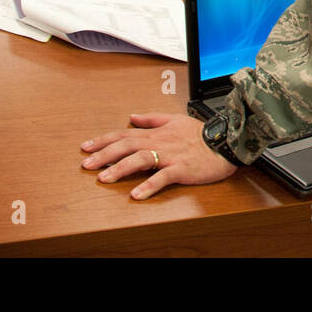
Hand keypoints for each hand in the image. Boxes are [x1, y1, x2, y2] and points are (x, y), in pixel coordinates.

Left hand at [81, 112, 236, 199]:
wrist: (225, 142)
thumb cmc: (200, 134)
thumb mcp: (175, 119)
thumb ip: (152, 118)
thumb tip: (131, 117)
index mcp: (156, 133)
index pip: (124, 135)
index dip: (104, 140)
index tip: (86, 147)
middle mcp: (159, 142)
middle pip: (127, 146)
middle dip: (104, 155)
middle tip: (86, 164)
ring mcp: (170, 156)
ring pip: (141, 159)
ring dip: (120, 169)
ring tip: (104, 179)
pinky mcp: (182, 169)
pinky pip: (163, 177)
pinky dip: (149, 186)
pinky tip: (137, 194)